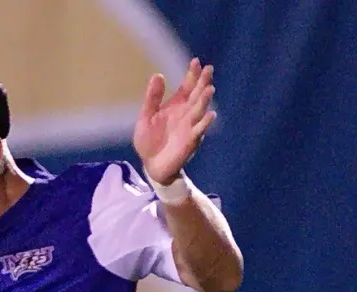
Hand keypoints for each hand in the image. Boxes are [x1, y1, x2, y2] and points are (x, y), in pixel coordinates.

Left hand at [133, 57, 216, 184]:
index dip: (192, 74)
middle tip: (209, 68)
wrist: (151, 165)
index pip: (187, 87)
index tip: (195, 61)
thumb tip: (158, 75)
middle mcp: (186, 114)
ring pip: (200, 110)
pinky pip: (199, 130)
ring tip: (209, 88)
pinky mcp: (190, 141)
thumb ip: (152, 98)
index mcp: (176, 106)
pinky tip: (210, 115)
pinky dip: (204, 123)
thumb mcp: (146, 117)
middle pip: (197, 95)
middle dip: (203, 82)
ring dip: (205, 100)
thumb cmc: (149, 141)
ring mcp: (190, 127)